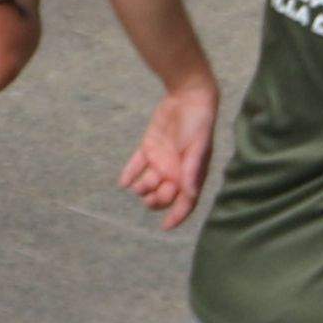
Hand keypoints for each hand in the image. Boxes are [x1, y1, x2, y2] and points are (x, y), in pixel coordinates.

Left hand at [119, 79, 217, 227]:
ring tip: (139, 185)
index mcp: (191, 174)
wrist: (188, 95)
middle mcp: (176, 170)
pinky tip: (123, 182)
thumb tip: (189, 193)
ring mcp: (162, 160)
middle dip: (156, 200)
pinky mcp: (149, 148)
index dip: (177, 216)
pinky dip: (129, 174)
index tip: (165, 227)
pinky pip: (136, 166)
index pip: (186, 202)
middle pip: (164, 196)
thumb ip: (192, 170)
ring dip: (142, 188)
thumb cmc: (199, 122)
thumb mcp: (198, 147)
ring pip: (148, 183)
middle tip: (149, 195)